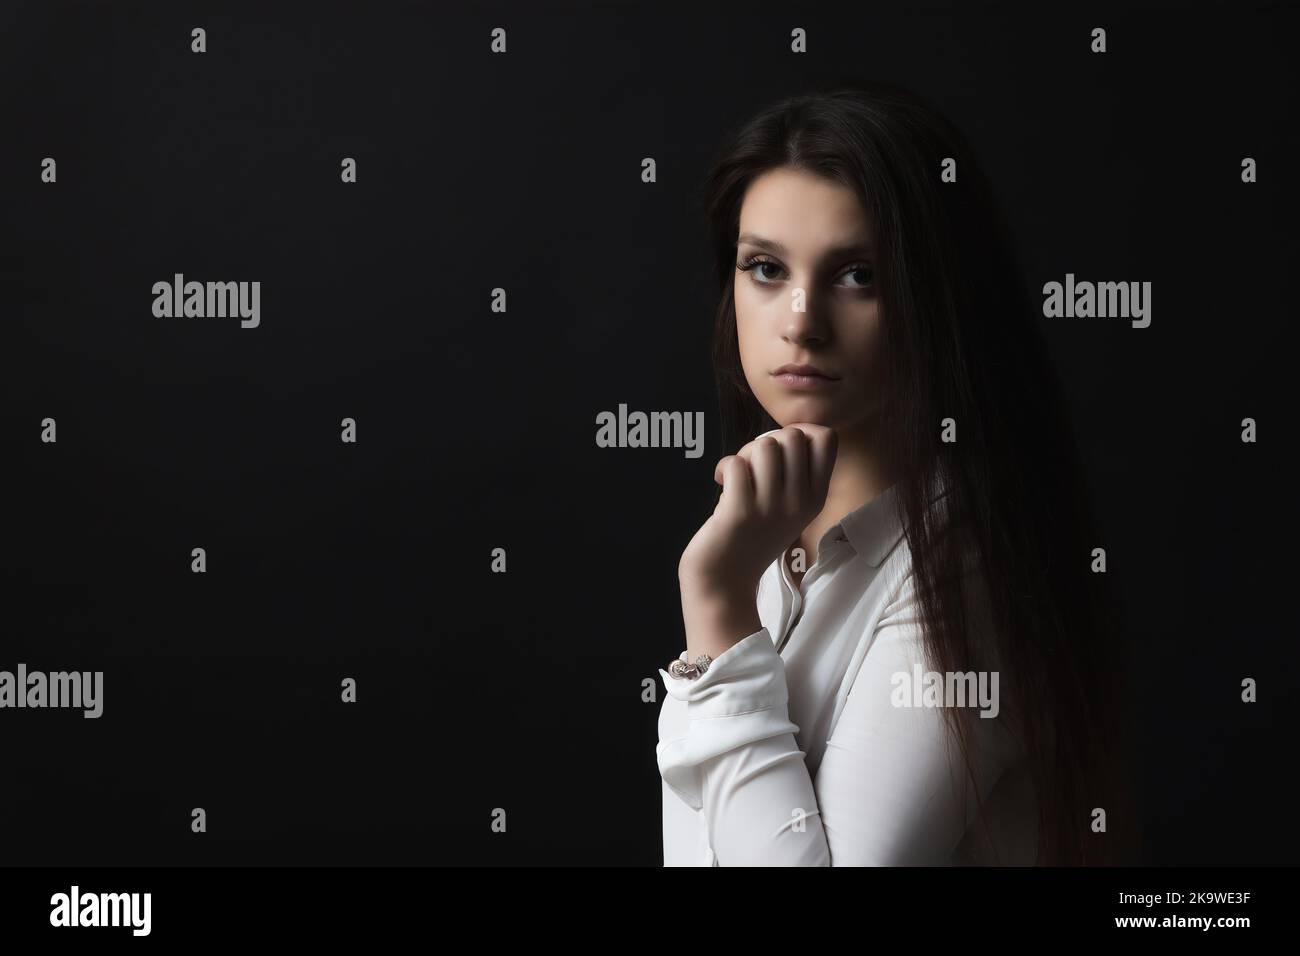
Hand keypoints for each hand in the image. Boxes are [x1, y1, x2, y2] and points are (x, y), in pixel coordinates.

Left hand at [678, 423, 837, 605]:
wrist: (726, 579)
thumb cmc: (752, 534)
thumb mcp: (790, 507)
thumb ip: (795, 472)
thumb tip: (787, 432)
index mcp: (816, 497)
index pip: (827, 438)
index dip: (801, 431)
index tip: (781, 450)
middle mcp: (800, 502)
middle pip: (792, 436)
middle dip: (767, 442)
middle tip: (753, 467)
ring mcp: (771, 508)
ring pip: (764, 446)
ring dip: (744, 455)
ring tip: (738, 477)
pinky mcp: (741, 512)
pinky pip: (736, 464)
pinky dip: (724, 468)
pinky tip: (722, 484)